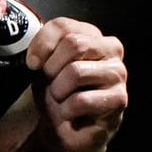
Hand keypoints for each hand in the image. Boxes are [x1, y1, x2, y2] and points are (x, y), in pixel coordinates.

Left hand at [26, 17, 126, 151]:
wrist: (63, 126)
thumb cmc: (56, 89)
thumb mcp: (43, 63)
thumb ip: (43, 47)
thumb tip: (35, 58)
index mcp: (91, 34)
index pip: (63, 26)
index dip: (41, 45)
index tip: (32, 64)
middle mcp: (111, 49)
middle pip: (74, 44)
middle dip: (52, 68)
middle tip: (51, 83)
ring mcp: (118, 74)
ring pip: (77, 71)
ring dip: (59, 90)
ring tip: (62, 98)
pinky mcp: (119, 99)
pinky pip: (82, 100)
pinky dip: (67, 110)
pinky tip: (70, 113)